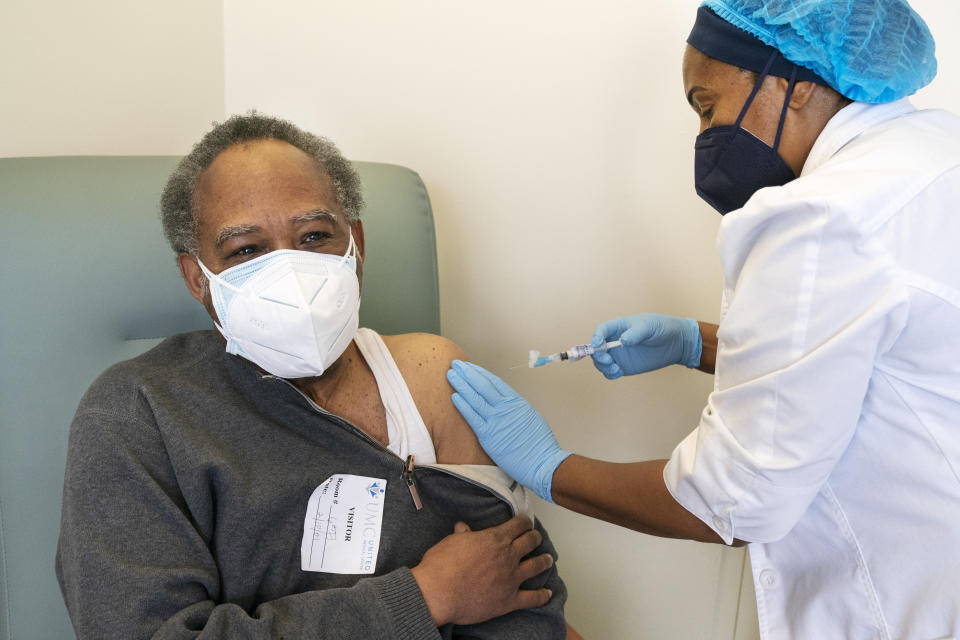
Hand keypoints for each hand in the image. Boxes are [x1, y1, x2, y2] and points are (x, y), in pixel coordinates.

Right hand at [411, 516, 553, 625]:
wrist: (438, 593)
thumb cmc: (441, 566)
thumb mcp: (451, 542)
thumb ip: (463, 534)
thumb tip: (463, 527)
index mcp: (494, 539)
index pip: (518, 525)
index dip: (524, 522)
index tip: (526, 522)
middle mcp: (508, 556)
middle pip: (530, 541)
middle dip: (535, 537)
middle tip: (536, 537)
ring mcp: (511, 578)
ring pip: (536, 566)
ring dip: (544, 561)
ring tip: (548, 560)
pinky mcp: (509, 600)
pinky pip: (532, 598)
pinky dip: (542, 596)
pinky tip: (548, 593)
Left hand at [447, 360, 569, 501]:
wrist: (542, 463)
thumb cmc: (539, 444)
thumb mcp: (530, 417)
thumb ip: (514, 408)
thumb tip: (503, 404)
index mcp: (516, 402)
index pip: (494, 381)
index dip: (479, 372)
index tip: (470, 366)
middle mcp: (505, 408)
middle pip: (482, 385)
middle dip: (468, 372)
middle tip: (456, 364)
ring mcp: (496, 421)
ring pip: (475, 397)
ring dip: (461, 384)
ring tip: (451, 375)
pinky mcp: (488, 436)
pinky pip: (472, 417)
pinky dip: (463, 405)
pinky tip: (454, 396)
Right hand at [590, 314, 701, 378]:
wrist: (676, 342)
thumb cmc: (662, 328)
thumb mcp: (649, 326)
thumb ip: (636, 333)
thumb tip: (623, 341)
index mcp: (619, 327)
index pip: (601, 331)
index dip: (596, 337)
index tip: (597, 344)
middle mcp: (615, 341)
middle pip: (597, 349)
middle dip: (598, 356)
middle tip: (609, 361)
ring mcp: (619, 355)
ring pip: (601, 362)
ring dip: (603, 367)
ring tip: (616, 369)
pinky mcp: (624, 366)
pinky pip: (610, 372)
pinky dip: (610, 374)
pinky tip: (618, 373)